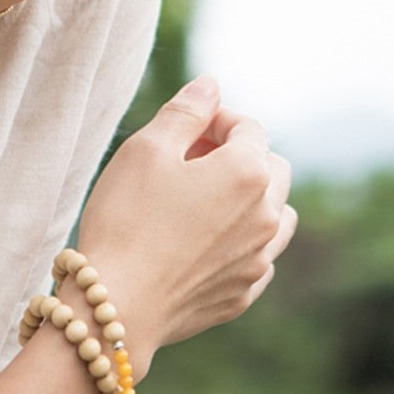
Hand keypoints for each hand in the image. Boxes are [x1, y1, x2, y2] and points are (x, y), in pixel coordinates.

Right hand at [78, 75, 296, 375]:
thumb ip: (185, 111)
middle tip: (193, 165)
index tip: (185, 132)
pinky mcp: (240, 297)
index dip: (216, 121)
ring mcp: (257, 262)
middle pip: (272, 170)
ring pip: (277, 218)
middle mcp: (267, 218)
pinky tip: (208, 248)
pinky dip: (243, 247)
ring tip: (209, 206)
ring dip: (253, 203)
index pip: (249, 128)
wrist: (116, 307)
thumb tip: (210, 86)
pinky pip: (259, 261)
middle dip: (239, 158)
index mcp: (249, 173)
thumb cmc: (126, 223)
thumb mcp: (145, 150)